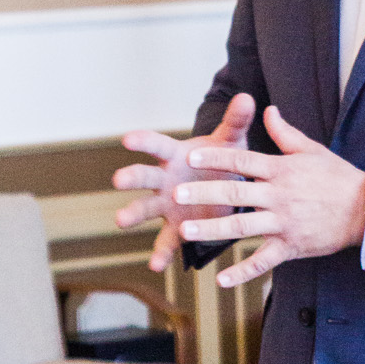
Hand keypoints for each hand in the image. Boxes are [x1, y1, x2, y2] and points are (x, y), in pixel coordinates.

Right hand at [113, 92, 256, 273]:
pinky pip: (166, 241)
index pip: (156, 145)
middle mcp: (165, 179)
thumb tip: (247, 98)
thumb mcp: (231, 143)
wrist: (229, 188)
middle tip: (118, 179)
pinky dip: (160, 253)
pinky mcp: (176, 228)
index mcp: (176, 155)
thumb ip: (236, 123)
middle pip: (144, 176)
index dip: (143, 141)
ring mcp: (166, 205)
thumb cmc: (224, 161)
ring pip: (145, 208)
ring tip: (121, 220)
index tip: (128, 138)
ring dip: (133, 213)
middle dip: (131, 177)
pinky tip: (155, 265)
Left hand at [175, 104, 364, 287]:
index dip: (216, 157)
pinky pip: (263, 262)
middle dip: (204, 193)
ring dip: (212, 229)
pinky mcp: (291, 247)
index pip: (243, 159)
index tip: (191, 155)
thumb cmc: (337, 178)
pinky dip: (243, 272)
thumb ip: (285, 133)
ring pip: (243, 227)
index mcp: (281, 170)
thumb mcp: (312, 150)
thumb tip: (267, 109)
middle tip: (177, 195)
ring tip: (184, 231)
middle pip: (236, 192)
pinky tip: (221, 279)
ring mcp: (284, 223)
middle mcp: (279, 196)